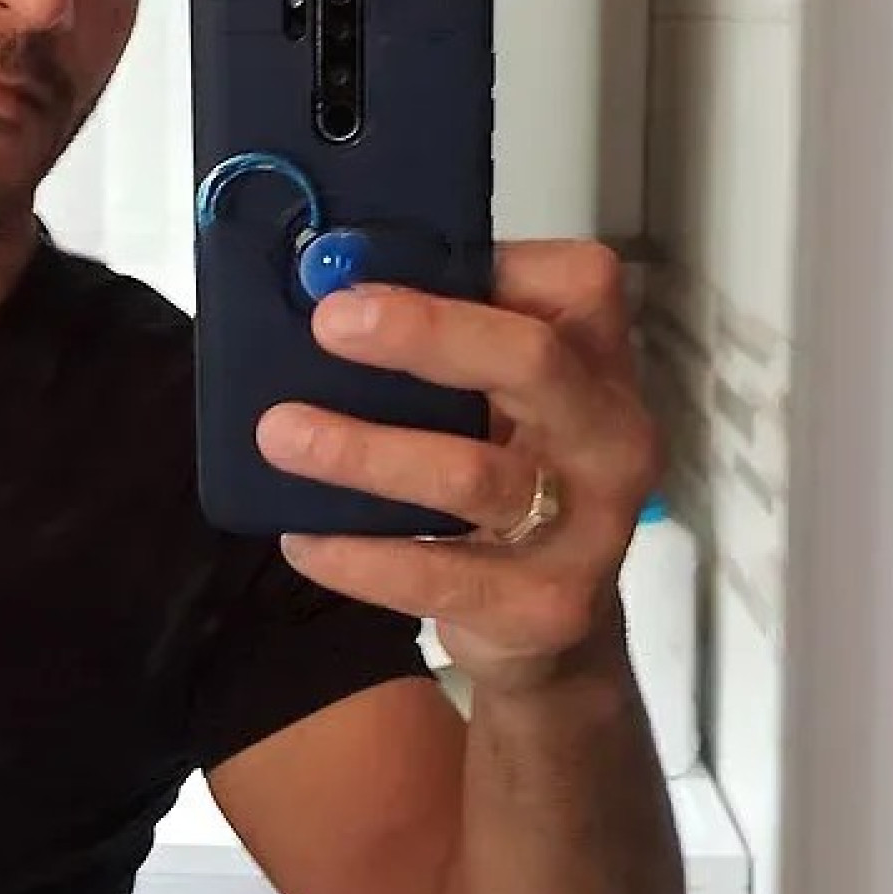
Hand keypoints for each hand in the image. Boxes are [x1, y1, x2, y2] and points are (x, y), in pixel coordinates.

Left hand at [256, 241, 659, 695]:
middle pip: (530, 360)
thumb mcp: (498, 401)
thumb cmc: (509, 480)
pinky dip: (358, 554)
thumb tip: (323, 285)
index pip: (574, 282)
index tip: (372, 269)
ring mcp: (591, 527)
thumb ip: (442, 344)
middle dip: (423, 334)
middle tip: (328, 324)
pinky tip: (302, 535)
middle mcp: (611, 436)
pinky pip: (437, 573)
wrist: (551, 628)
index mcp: (599, 363)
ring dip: (363, 452)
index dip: (476, 265)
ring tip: (281, 435)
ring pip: (471, 473)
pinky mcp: (547, 606)